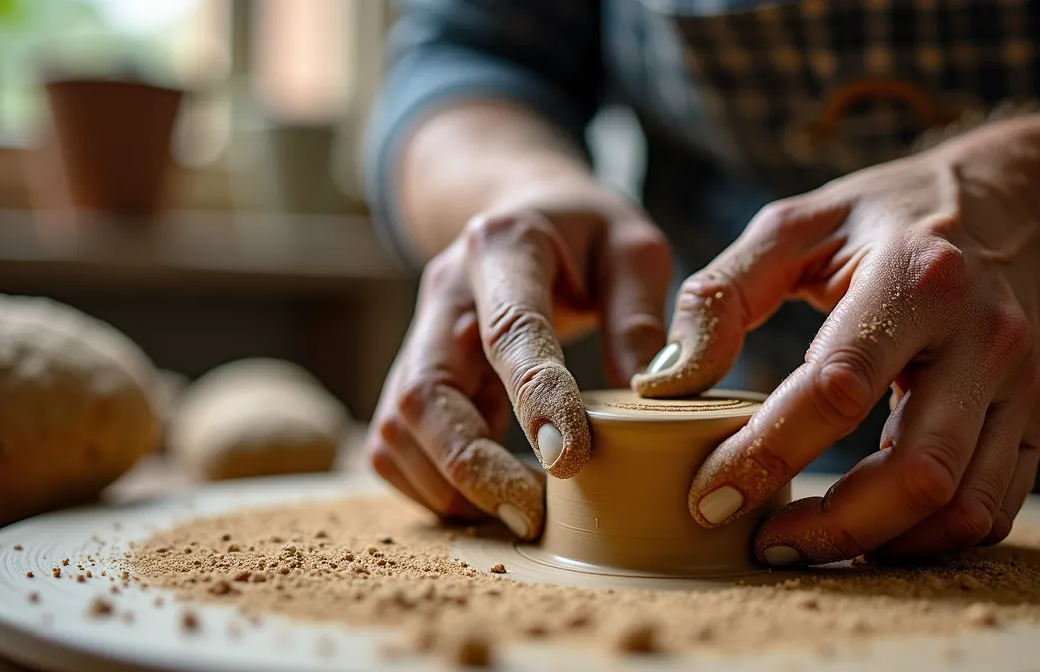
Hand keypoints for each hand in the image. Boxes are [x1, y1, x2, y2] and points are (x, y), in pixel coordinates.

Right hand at [364, 186, 672, 538]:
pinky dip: (431, 484)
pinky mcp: (411, 372)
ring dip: (448, 484)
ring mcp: (419, 334)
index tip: (567, 460)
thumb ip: (640, 315)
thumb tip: (646, 396)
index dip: (534, 397)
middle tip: (530, 516)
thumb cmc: (586, 235)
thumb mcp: (633, 248)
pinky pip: (393, 443)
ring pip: (398, 426)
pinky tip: (484, 498)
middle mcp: (446, 292)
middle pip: (426, 391)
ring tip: (516, 515)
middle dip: (471, 465)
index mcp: (505, 246)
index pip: (512, 329)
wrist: (521, 211)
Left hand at [633, 130, 1039, 563]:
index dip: (767, 453)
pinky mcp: (1038, 419)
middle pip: (918, 470)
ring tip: (807, 541)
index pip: (837, 387)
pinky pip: (992, 509)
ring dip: (880, 544)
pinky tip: (869, 531)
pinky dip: (927, 539)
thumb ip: (721, 295)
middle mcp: (983, 338)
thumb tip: (664, 382)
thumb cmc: (887, 216)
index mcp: (916, 278)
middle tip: (763, 542)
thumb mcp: (795, 225)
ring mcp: (1021, 385)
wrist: (1020, 205)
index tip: (708, 498)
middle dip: (833, 525)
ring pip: (962, 505)